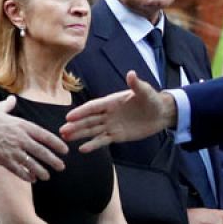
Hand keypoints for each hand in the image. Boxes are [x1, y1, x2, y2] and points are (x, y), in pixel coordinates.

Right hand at [0, 95, 67, 181]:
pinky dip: (25, 175)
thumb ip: (8, 105)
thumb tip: (12, 99)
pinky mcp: (3, 159)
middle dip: (53, 160)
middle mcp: (20, 138)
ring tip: (47, 176)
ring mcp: (12, 150)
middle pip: (41, 151)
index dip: (56, 144)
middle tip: (61, 167)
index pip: (44, 135)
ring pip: (31, 163)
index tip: (65, 150)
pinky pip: (17, 169)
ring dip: (41, 171)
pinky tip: (31, 179)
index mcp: (22, 125)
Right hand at [60, 71, 177, 151]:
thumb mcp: (145, 91)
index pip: (93, 107)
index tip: (69, 116)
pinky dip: (93, 145)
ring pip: (92, 130)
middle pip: (89, 120)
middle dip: (75, 125)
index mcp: (111, 101)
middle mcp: (108, 113)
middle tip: (62, 131)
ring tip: (66, 138)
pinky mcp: (117, 135)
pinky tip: (82, 149)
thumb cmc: (152, 99)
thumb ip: (136, 85)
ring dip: (79, 134)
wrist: (160, 113)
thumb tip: (131, 74)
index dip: (81, 112)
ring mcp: (111, 125)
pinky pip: (103, 140)